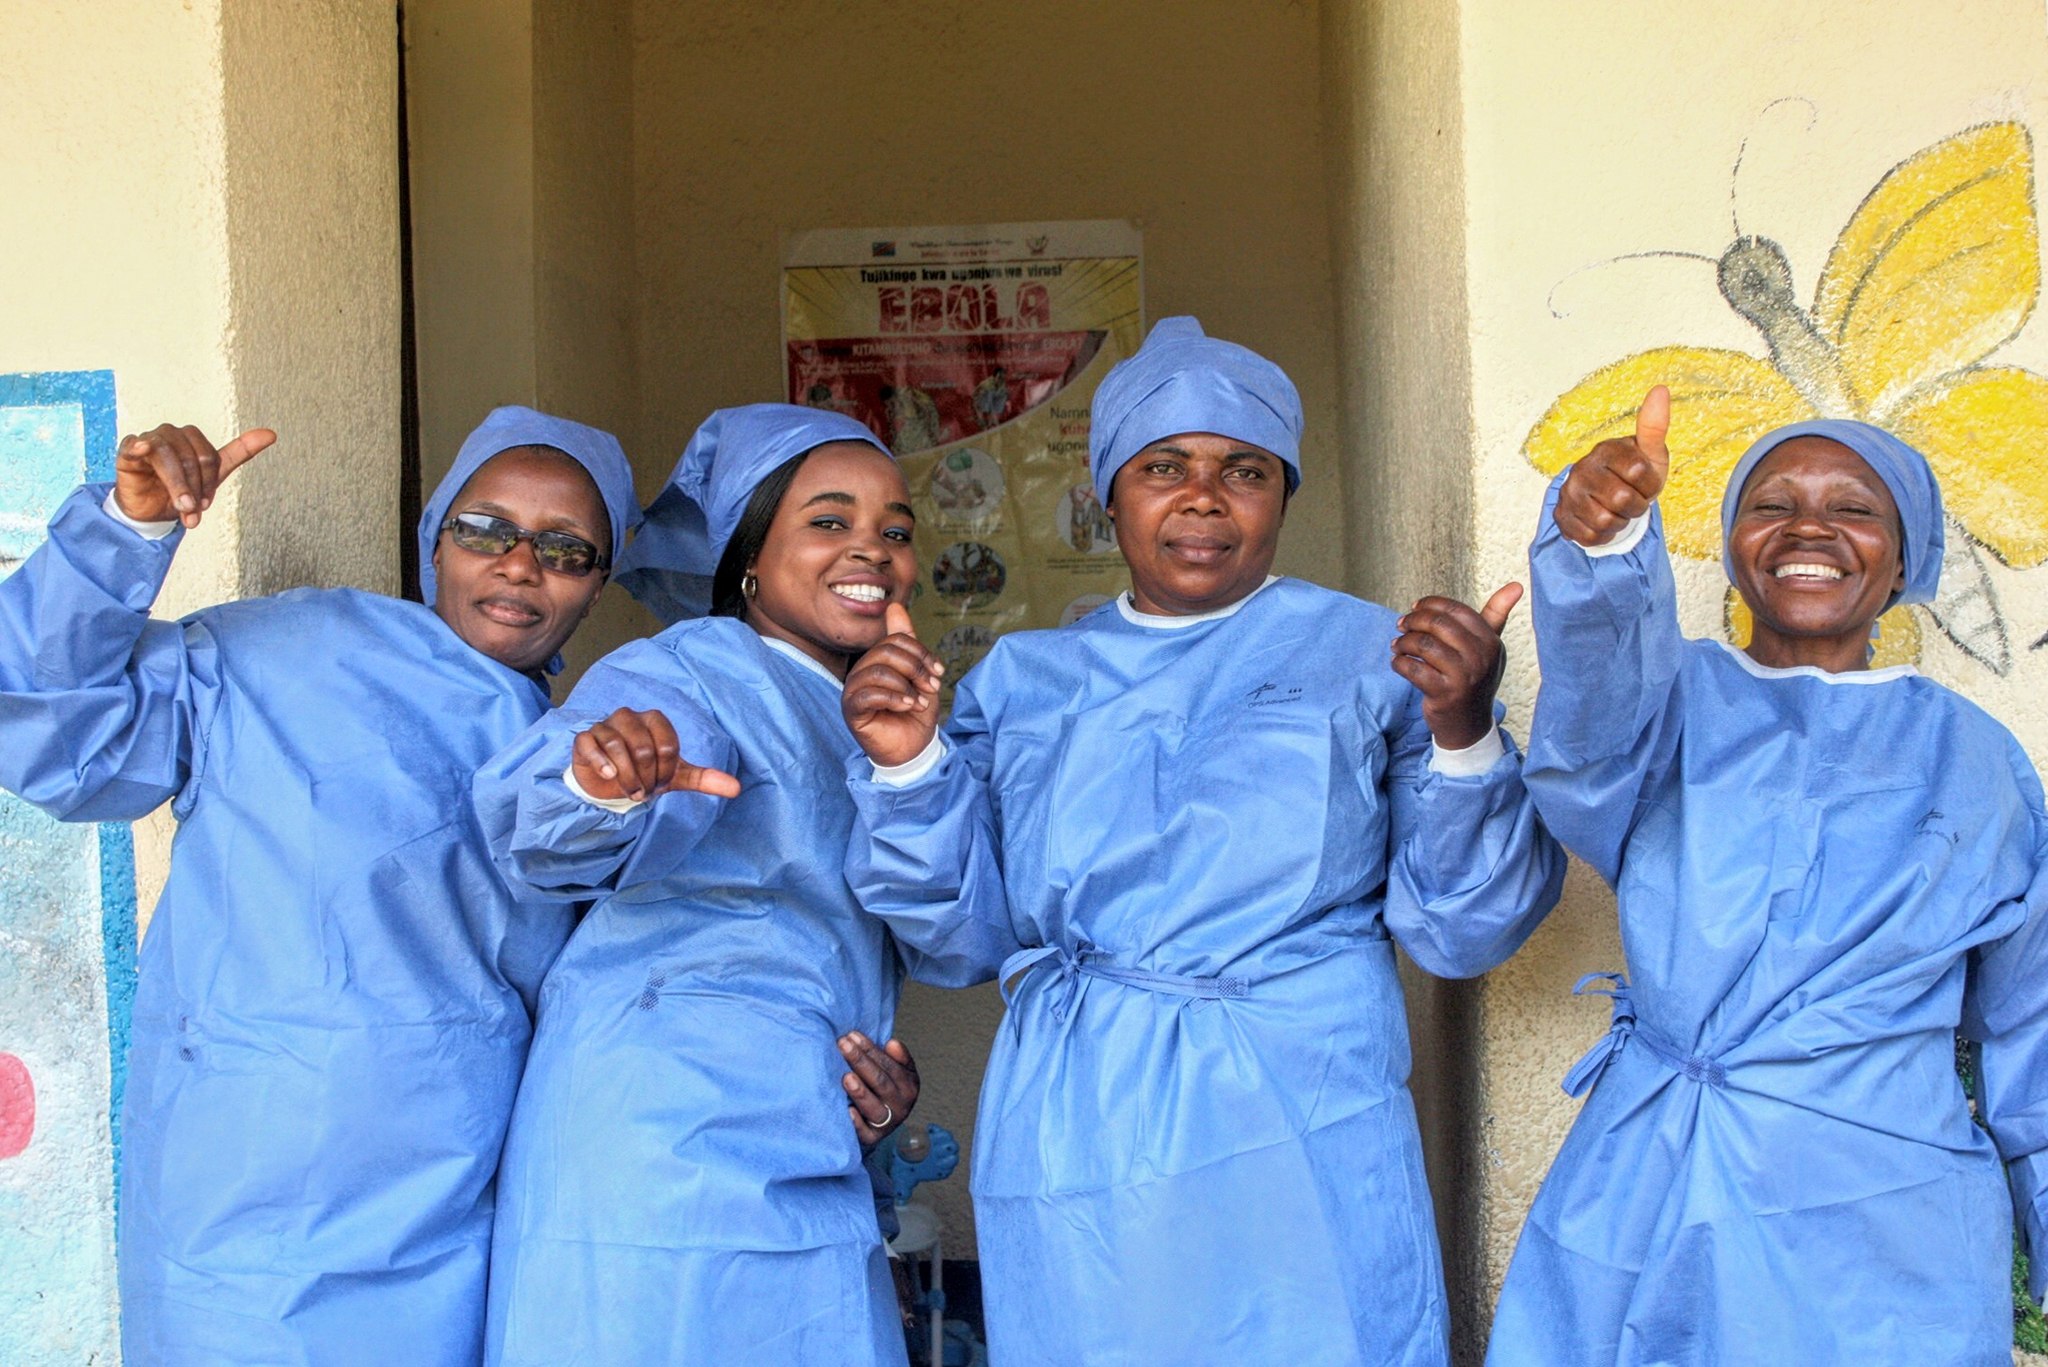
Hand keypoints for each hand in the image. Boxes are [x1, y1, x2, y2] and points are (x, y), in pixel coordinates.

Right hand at [114, 424, 276, 529]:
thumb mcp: (213, 474)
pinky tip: (143, 448)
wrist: (149, 511)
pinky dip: (140, 446)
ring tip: (181, 506)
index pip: (208, 456)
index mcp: (191, 438)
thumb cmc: (180, 489)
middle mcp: (170, 434)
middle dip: (194, 489)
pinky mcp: (128, 451)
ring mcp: (148, 440)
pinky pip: (134, 445)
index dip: (208, 482)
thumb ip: (240, 453)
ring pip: (168, 456)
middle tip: (192, 510)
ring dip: (177, 486)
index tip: (204, 504)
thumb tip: (271, 433)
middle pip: (191, 458)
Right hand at [570, 707, 740, 803]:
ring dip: (627, 778)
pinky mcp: (584, 738)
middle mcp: (630, 716)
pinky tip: (609, 776)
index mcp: (655, 719)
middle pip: (644, 749)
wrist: (610, 783)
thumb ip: (704, 778)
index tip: (662, 783)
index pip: (667, 745)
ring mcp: (605, 725)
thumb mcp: (676, 776)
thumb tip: (737, 789)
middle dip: (647, 778)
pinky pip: (592, 745)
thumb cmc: (645, 772)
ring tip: (631, 791)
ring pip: (618, 747)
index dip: (666, 771)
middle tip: (645, 790)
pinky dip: (602, 763)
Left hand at [839, 1030, 917, 1145]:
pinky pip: (865, 1132)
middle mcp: (901, 1106)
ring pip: (874, 1107)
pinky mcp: (872, 1138)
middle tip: (843, 1045)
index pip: (889, 1065)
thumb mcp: (898, 1072)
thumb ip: (897, 1058)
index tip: (853, 1036)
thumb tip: (892, 1044)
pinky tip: (847, 1111)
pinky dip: (856, 1123)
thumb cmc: (884, 1090)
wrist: (880, 1124)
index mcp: (909, 1086)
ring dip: (860, 1092)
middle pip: (880, 1082)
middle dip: (860, 1061)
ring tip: (846, 1077)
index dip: (871, 1050)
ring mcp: (887, 1124)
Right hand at [842, 604, 944, 767]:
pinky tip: (908, 706)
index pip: (896, 640)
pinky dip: (894, 698)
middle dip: (916, 668)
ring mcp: (853, 690)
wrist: (913, 747)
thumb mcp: (919, 674)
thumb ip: (907, 643)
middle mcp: (861, 672)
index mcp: (876, 660)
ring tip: (919, 702)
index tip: (939, 673)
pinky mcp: (851, 710)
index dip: (921, 653)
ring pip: (878, 671)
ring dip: (906, 686)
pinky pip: (868, 694)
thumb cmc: (915, 712)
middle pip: (886, 652)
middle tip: (932, 687)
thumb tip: (895, 606)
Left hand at [1392, 583, 1523, 748]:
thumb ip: (1496, 615)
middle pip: (1438, 625)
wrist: (1469, 725)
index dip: (1430, 605)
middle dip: (1413, 621)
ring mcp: (1464, 677)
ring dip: (1403, 642)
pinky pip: (1413, 669)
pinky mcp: (1445, 695)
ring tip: (1397, 645)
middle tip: (1401, 625)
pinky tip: (1398, 662)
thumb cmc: (1475, 679)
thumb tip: (1516, 585)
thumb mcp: (1489, 647)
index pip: (1456, 611)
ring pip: (1424, 645)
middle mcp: (1481, 658)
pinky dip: (1399, 662)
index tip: (1414, 608)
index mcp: (1491, 641)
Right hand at [1554, 385, 1669, 546]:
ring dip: (1619, 522)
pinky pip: (1589, 536)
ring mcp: (1569, 493)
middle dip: (1635, 506)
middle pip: (1623, 500)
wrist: (1605, 497)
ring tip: (1617, 510)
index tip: (1644, 482)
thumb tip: (1661, 389)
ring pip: (1605, 521)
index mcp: (1605, 450)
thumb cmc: (1634, 475)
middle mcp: (1582, 468)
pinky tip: (1602, 522)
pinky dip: (1603, 535)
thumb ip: (1654, 425)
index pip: (1639, 473)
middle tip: (1632, 500)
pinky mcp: (1561, 516)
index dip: (1649, 485)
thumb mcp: (1649, 452)